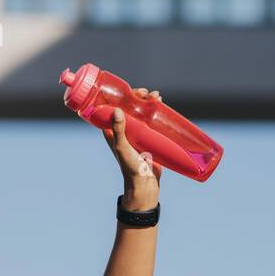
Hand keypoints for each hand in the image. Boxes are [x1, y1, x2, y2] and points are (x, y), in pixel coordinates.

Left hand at [103, 85, 163, 208]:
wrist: (145, 184)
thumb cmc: (130, 167)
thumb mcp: (122, 147)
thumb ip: (119, 130)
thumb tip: (116, 110)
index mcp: (112, 131)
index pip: (114, 107)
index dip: (121, 96)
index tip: (132, 91)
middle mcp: (124, 130)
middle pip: (130, 106)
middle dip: (138, 97)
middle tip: (147, 94)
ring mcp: (137, 133)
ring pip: (142, 112)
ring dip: (148, 102)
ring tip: (158, 97)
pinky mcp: (149, 138)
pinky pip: (152, 121)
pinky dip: (156, 112)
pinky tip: (162, 105)